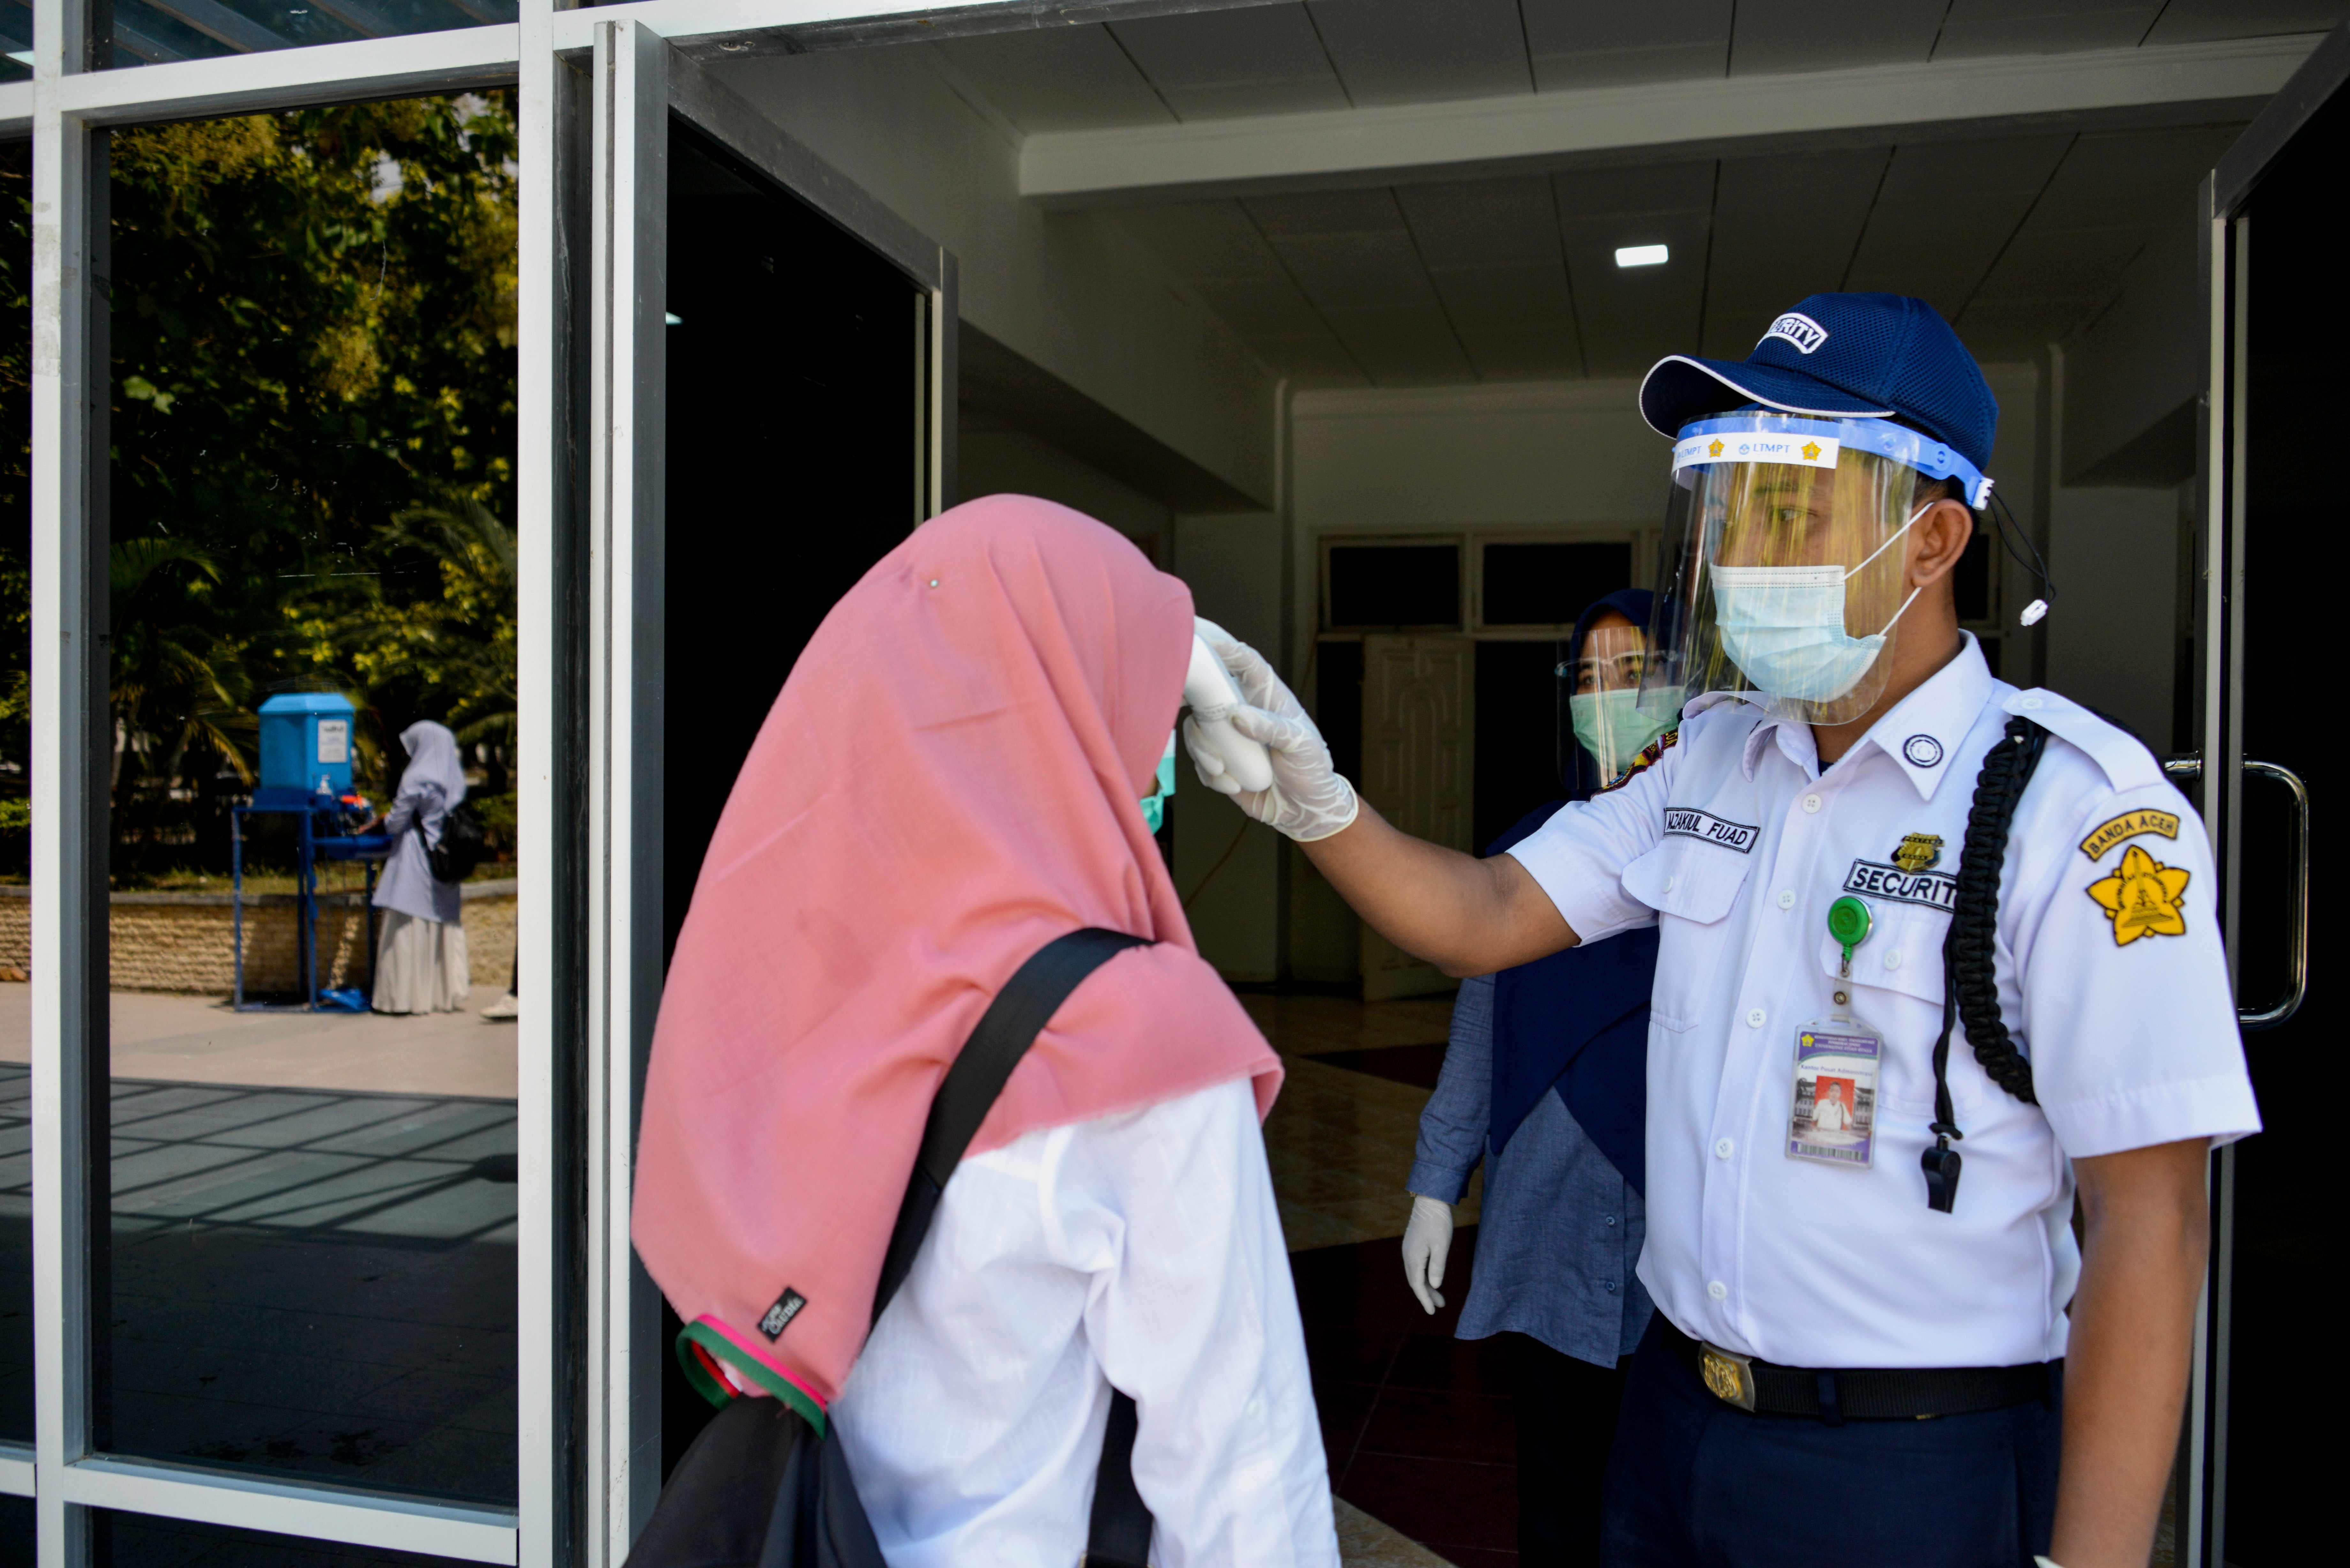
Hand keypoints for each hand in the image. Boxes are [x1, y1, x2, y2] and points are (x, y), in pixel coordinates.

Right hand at [1183, 621, 1359, 841]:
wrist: (1303, 810)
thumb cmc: (1311, 770)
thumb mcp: (1300, 745)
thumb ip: (1271, 727)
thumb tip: (1236, 714)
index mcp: (1266, 697)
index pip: (1244, 661)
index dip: (1224, 646)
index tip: (1203, 641)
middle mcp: (1243, 711)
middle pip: (1207, 691)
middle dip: (1193, 699)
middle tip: (1186, 708)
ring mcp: (1228, 736)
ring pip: (1196, 728)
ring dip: (1202, 750)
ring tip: (1222, 770)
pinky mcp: (1219, 760)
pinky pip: (1199, 760)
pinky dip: (1210, 774)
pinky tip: (1233, 784)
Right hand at [1400, 1194, 1453, 1313]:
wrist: (1430, 1200)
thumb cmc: (1438, 1222)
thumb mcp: (1441, 1245)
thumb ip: (1437, 1266)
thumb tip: (1434, 1286)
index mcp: (1414, 1257)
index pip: (1418, 1285)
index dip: (1424, 1299)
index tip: (1432, 1312)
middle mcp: (1407, 1255)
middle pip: (1415, 1282)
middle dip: (1426, 1295)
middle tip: (1440, 1306)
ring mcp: (1409, 1250)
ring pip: (1416, 1274)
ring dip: (1426, 1286)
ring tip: (1439, 1297)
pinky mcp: (1412, 1245)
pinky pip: (1416, 1266)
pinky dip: (1424, 1276)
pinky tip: (1432, 1278)